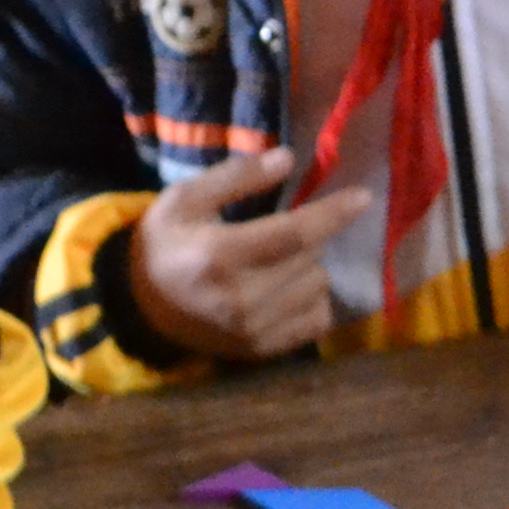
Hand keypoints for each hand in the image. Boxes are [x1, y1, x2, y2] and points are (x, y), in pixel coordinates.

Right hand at [122, 146, 372, 362]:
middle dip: (308, 238)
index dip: (333, 214)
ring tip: (276, 263)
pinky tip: (286, 290)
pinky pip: (318, 320)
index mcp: (219, 256)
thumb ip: (236, 176)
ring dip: (309, 268)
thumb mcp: (185, 199)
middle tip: (279, 233)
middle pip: (310, 258)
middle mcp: (240, 299)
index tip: (364, 197)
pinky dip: (312, 300)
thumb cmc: (167, 244)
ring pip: (318, 287)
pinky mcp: (263, 350)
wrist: (143, 307)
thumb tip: (288, 158)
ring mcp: (254, 330)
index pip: (294, 234)